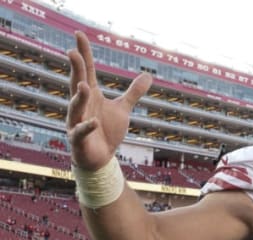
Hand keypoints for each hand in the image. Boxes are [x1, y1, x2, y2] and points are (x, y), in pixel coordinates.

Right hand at [66, 31, 151, 170]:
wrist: (100, 159)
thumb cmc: (107, 131)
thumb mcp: (123, 109)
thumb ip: (133, 92)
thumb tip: (148, 76)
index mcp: (91, 95)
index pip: (87, 70)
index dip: (84, 53)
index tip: (79, 34)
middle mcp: (81, 106)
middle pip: (77, 83)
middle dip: (76, 69)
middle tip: (73, 53)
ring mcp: (77, 122)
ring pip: (75, 107)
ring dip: (79, 98)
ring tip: (85, 86)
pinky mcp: (78, 140)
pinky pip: (80, 132)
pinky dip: (86, 127)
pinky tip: (94, 121)